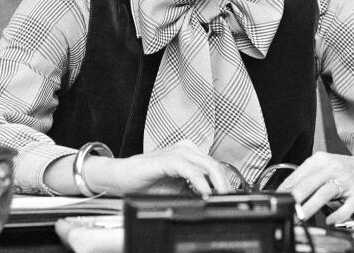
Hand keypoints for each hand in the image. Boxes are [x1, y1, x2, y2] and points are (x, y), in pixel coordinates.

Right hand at [86, 140, 231, 195]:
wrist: (122, 178)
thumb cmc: (147, 182)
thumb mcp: (177, 191)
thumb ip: (195, 192)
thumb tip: (214, 202)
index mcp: (190, 156)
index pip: (215, 167)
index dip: (225, 183)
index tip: (231, 198)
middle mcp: (187, 151)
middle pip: (215, 165)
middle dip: (225, 184)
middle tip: (230, 200)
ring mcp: (178, 153)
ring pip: (206, 165)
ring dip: (217, 183)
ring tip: (221, 198)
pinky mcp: (168, 159)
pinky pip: (190, 170)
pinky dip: (200, 183)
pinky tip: (205, 193)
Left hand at [277, 150, 353, 224]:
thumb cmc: (344, 168)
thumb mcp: (324, 164)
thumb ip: (307, 175)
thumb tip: (286, 191)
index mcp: (321, 160)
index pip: (298, 175)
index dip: (286, 188)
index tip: (278, 199)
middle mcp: (333, 168)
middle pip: (309, 183)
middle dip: (295, 198)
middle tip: (287, 208)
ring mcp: (346, 180)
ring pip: (324, 194)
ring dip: (310, 207)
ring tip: (301, 216)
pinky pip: (346, 207)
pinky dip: (336, 215)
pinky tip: (330, 220)